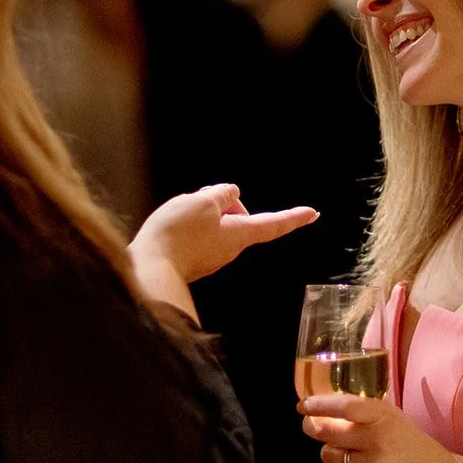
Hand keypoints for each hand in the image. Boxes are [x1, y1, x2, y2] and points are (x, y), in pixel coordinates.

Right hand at [132, 183, 316, 283]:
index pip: (274, 223)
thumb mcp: (202, 202)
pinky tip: (170, 228)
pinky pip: (195, 233)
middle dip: (221, 203)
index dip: (293, 217)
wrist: (148, 268)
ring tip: (178, 216)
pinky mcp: (193, 259)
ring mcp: (211, 256)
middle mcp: (230, 249)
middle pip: (235, 216)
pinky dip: (187, 224)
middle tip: (199, 201)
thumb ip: (220, 194)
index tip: (313, 213)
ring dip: (200, 212)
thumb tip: (230, 196)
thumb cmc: (178, 234)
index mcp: (240, 234)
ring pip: (212, 222)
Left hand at [300, 393, 459, 462]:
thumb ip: (366, 414)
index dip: (320, 405)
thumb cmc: (413, 445)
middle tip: (311, 427)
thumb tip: (324, 410)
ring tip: (350, 453)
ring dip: (332, 453)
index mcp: (385, 418)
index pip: (346, 407)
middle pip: (329, 433)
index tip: (303, 406)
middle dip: (314, 428)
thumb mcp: (395, 420)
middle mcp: (378, 440)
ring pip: (330, 456)